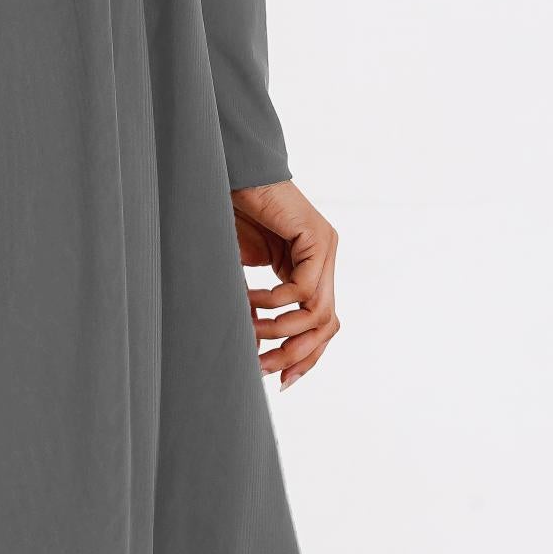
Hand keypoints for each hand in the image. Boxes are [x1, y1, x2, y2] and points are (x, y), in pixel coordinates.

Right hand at [232, 178, 339, 387]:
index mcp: (308, 269)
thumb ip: (255, 306)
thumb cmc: (226, 216)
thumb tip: (253, 342)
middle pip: (327, 327)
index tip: (278, 381)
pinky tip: (248, 299)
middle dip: (295, 355)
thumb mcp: (242, 274)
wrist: (225, 172)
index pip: (321, 326)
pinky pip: (303, 289)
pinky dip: (273, 302)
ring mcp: (324, 247)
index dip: (304, 358)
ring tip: (250, 330)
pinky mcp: (317, 236)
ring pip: (320, 314)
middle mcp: (323, 260)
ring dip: (282, 331)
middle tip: (261, 368)